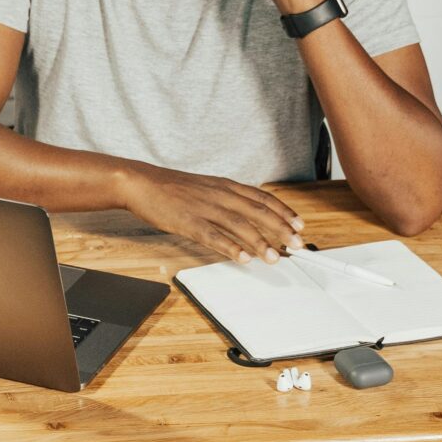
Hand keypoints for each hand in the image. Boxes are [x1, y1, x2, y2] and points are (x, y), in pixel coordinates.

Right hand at [118, 163, 304, 262]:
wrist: (142, 183)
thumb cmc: (172, 188)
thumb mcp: (206, 187)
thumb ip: (227, 199)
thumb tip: (248, 214)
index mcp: (225, 186)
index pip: (262, 198)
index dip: (283, 212)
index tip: (299, 225)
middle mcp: (220, 195)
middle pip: (257, 212)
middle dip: (281, 229)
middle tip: (297, 244)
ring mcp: (205, 208)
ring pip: (240, 225)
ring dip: (260, 242)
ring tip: (274, 257)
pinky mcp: (189, 222)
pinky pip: (213, 236)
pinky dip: (230, 248)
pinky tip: (242, 258)